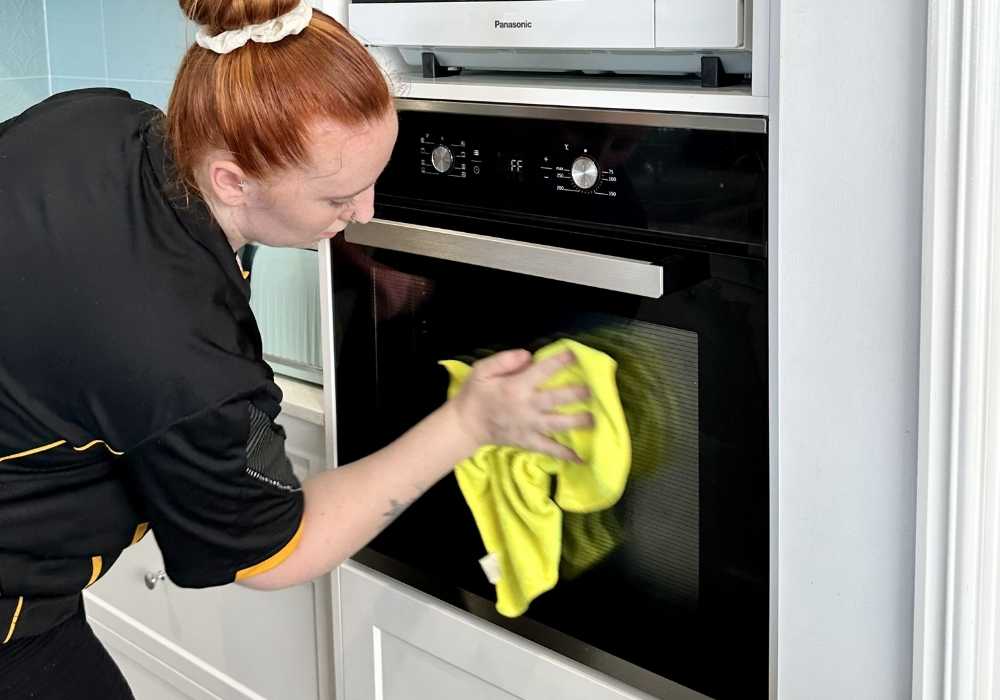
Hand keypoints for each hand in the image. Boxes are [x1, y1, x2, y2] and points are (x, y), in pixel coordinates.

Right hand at [449, 349, 594, 461]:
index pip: (542, 371)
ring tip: (595, 419)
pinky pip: (549, 448)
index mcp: (515, 387)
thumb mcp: (481, 370)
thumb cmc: (475, 395)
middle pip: (556, 399)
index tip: (576, 354)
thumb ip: (504, 360)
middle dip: (577, 394)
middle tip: (594, 390)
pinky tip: (581, 458)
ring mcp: (528, 426)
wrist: (466, 425)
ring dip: (578, 421)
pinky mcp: (528, 441)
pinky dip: (565, 454)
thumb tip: (529, 356)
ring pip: (557, 424)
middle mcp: (526, 406)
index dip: (560, 361)